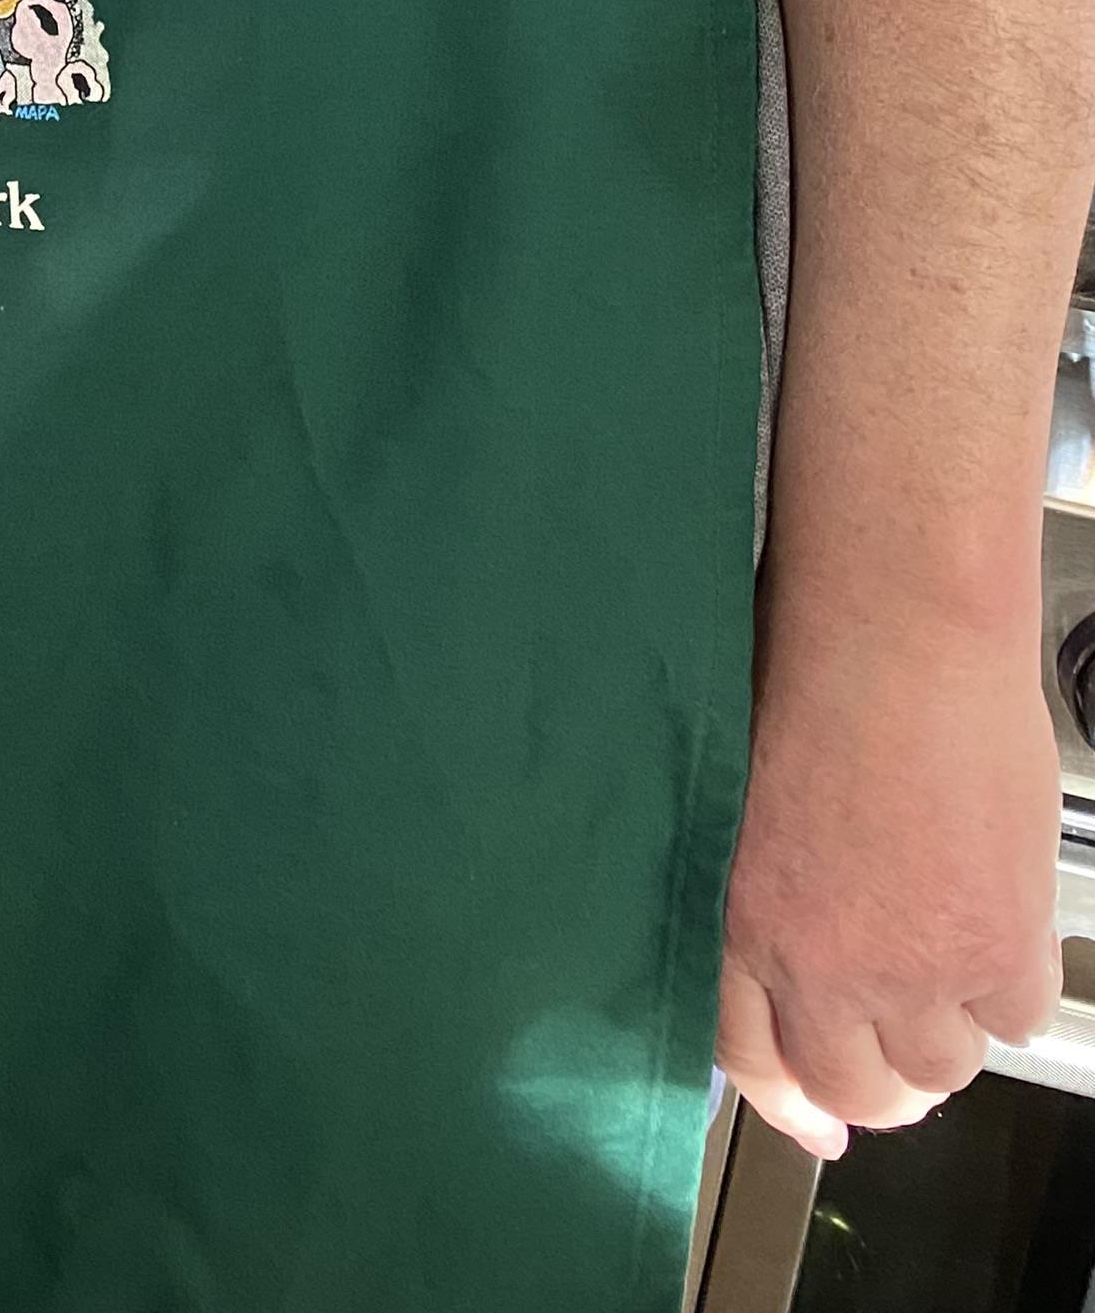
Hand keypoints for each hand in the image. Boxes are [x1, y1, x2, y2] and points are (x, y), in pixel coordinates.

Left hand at [718, 594, 1061, 1158]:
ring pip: (941, 1071)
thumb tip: (784, 927)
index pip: (750, 1056)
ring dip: (944, 1036)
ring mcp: (913, 969)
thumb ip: (756, 876)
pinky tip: (999, 932)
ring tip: (948, 975)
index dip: (786, 1103)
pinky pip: (1015, 1020)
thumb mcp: (738, 787)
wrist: (897, 630)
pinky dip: (1011, 990)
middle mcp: (819, 965)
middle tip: (896, 1059)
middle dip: (875, 1088)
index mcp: (737, 918)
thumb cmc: (806, 663)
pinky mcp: (999, 949)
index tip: (812, 1123)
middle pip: (854, 1089)